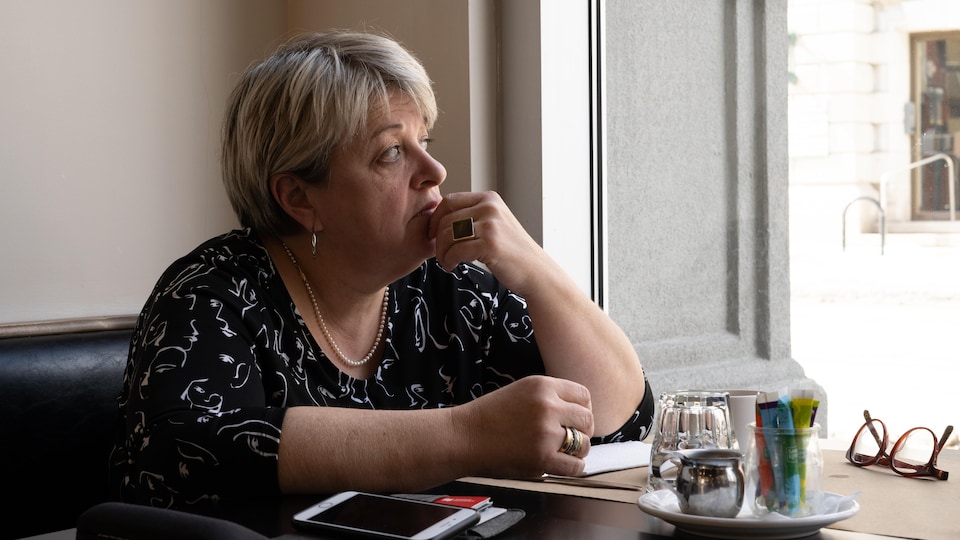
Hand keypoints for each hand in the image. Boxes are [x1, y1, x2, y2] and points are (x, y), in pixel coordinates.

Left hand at [428, 191, 544, 295]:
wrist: (536, 271)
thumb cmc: (511, 251)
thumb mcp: (494, 223)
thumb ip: (471, 215)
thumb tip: (436, 216)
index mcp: (489, 199)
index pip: (449, 201)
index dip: (435, 218)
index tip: (433, 235)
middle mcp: (490, 207)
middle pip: (445, 219)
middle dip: (437, 239)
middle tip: (441, 254)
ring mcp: (491, 225)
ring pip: (447, 234)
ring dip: (441, 252)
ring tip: (447, 262)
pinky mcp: (490, 244)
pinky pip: (455, 251)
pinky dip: (448, 261)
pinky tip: (452, 267)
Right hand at [451, 375, 594, 478]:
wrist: (463, 436)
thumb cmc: (488, 417)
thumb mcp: (521, 391)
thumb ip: (549, 398)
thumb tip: (578, 413)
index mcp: (542, 385)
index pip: (583, 396)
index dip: (582, 410)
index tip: (575, 419)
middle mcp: (547, 406)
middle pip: (587, 419)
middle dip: (582, 430)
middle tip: (571, 438)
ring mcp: (545, 433)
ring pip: (584, 443)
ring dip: (577, 450)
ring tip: (562, 452)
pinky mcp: (542, 458)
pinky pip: (575, 466)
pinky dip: (572, 468)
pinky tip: (561, 465)